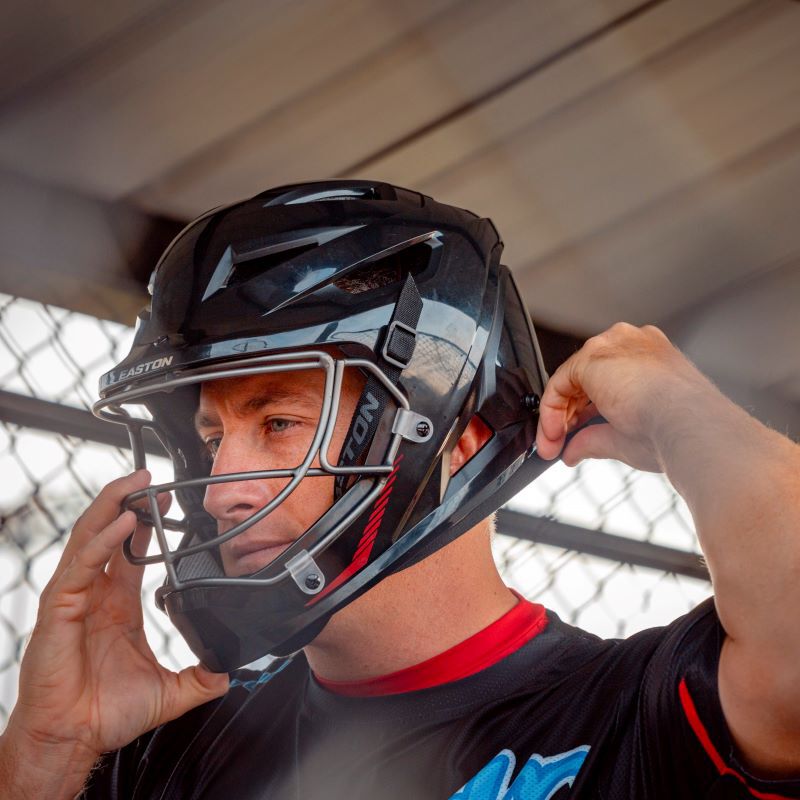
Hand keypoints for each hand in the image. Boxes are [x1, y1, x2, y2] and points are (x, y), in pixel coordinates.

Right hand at [2, 470, 228, 792]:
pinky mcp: (60, 609)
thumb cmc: (106, 713)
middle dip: (128, 499)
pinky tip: (123, 523)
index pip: (130, 549)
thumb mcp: (167, 691)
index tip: (166, 499)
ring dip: (113, 506)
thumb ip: (198, 678)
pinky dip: (102, 540)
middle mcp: (95, 594)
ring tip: (135, 483)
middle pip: (107, 531)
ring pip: (90, 537)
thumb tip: (226, 673)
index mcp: (118, 603)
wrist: (75, 738)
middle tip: (151, 477)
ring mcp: (75, 597)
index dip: (146, 521)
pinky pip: (81, 565)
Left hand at [535, 323, 715, 470]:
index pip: (607, 379)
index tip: (574, 435)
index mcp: (652, 358)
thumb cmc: (676, 432)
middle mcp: (633, 344)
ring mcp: (614, 345)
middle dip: (567, 415)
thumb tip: (573, 450)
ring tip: (554, 444)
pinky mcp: (594, 356)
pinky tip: (554, 434)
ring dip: (558, 415)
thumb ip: (595, 438)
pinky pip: (560, 382)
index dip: (584, 411)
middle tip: (558, 443)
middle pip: (586, 378)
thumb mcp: (628, 436)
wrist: (689, 425)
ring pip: (571, 379)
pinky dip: (552, 409)